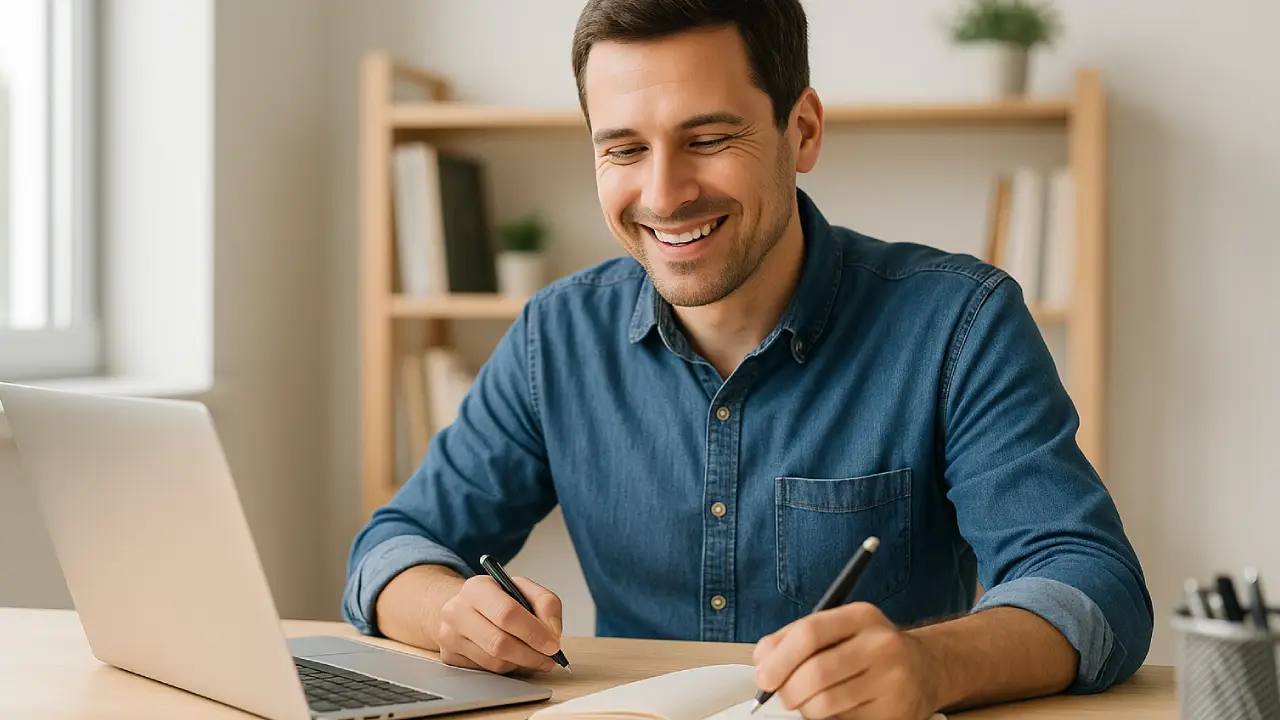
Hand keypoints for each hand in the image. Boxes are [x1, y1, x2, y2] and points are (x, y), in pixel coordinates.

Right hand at [436, 574, 563, 674]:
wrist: (463, 607)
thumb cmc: (496, 599)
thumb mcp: (522, 588)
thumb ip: (546, 603)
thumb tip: (553, 632)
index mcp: (476, 588)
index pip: (507, 613)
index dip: (533, 632)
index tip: (552, 644)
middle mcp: (457, 611)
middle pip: (499, 643)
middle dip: (531, 654)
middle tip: (550, 657)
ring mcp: (449, 636)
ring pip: (494, 661)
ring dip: (522, 663)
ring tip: (536, 656)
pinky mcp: (450, 657)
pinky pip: (486, 671)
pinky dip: (507, 667)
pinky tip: (513, 656)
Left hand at [752, 603, 939, 719]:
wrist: (924, 669)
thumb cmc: (869, 649)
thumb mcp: (840, 629)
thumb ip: (797, 638)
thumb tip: (763, 661)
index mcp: (862, 617)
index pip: (810, 632)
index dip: (779, 658)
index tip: (764, 677)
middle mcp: (882, 645)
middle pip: (816, 673)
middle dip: (788, 690)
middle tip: (783, 696)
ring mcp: (892, 681)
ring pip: (825, 704)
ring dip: (806, 709)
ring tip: (809, 703)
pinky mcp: (895, 713)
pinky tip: (834, 710)